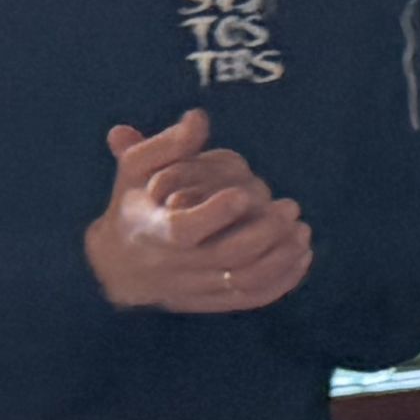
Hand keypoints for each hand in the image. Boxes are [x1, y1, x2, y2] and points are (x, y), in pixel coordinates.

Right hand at [84, 113, 314, 315]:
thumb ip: (167, 145)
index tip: (244, 193)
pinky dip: (283, 281)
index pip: (184, 229)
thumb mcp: (138, 172)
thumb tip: (198, 117)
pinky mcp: (213, 302)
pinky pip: (252, 298)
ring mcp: (196, 287)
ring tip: (302, 230)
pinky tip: (301, 255)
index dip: (215, 213)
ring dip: (282, 257)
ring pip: (246, 281)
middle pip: (227, 256)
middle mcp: (175, 265)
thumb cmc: (134, 206)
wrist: (117, 267)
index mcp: (154, 231)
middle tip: (288, 207)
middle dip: (264, 232)